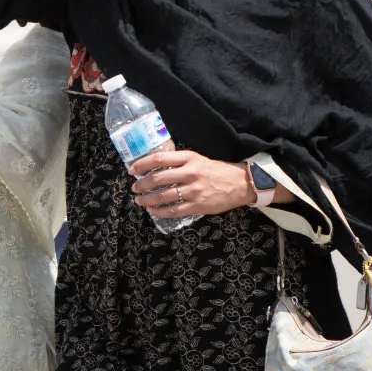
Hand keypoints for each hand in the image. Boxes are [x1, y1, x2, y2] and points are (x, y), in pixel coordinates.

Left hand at [129, 150, 252, 218]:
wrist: (239, 184)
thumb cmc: (215, 170)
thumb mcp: (197, 159)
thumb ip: (178, 162)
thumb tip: (154, 166)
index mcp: (188, 158)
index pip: (159, 159)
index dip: (142, 164)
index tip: (132, 170)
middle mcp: (190, 173)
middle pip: (158, 179)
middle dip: (142, 185)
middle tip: (135, 188)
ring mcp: (194, 191)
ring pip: (163, 196)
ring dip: (147, 200)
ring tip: (140, 201)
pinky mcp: (198, 206)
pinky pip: (173, 210)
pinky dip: (159, 212)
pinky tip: (152, 211)